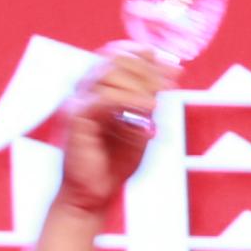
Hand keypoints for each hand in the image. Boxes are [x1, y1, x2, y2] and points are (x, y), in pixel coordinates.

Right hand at [51, 43, 167, 218]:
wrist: (92, 196)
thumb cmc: (113, 164)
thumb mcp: (141, 125)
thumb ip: (150, 99)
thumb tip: (172, 73)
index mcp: (99, 88)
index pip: (119, 54)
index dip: (146, 54)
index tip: (172, 67)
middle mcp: (86, 90)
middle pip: (116, 58)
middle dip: (147, 69)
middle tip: (168, 84)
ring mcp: (79, 101)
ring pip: (110, 73)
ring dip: (139, 84)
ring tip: (156, 103)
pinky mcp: (77, 118)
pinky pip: (105, 97)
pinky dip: (129, 100)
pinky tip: (147, 110)